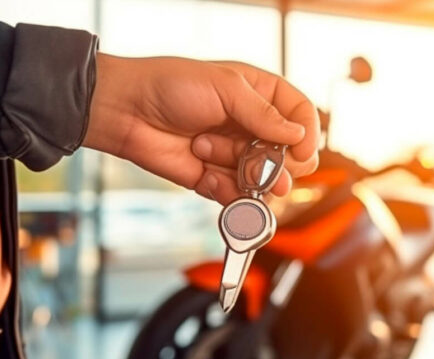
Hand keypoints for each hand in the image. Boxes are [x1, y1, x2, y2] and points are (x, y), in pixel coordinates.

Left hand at [83, 54, 319, 203]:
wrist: (126, 111)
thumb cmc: (171, 86)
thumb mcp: (225, 88)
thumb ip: (264, 115)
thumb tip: (298, 137)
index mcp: (262, 95)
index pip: (302, 116)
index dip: (307, 135)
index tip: (300, 151)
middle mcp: (253, 127)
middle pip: (290, 156)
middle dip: (274, 162)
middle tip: (256, 162)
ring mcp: (236, 154)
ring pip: (264, 180)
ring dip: (239, 172)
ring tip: (206, 150)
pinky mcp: (217, 178)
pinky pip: (237, 196)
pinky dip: (223, 189)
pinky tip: (201, 171)